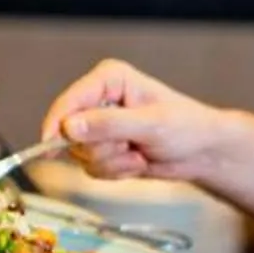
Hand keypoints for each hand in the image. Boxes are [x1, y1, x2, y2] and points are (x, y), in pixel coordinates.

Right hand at [41, 60, 221, 181]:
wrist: (203, 151)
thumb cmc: (188, 127)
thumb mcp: (151, 125)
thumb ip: (109, 125)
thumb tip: (69, 127)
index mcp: (109, 80)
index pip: (69, 101)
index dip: (57, 124)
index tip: (50, 145)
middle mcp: (99, 100)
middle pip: (71, 133)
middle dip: (102, 149)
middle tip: (130, 146)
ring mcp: (99, 126)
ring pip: (81, 154)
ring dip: (112, 163)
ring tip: (138, 154)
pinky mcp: (103, 147)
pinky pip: (91, 168)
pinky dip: (115, 172)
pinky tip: (136, 162)